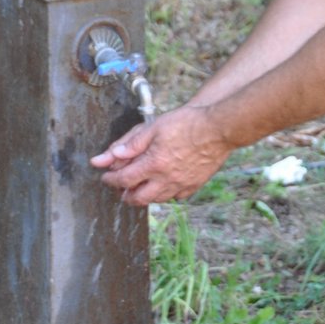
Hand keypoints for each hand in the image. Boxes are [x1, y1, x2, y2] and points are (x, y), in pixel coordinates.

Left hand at [90, 105, 232, 205]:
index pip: (124, 179)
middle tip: (121, 189)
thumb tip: (109, 156)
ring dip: (144, 197)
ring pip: (157, 200)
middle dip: (126, 195)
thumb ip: (131, 144)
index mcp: (153, 164)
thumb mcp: (154, 127)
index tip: (106, 177)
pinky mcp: (195, 185)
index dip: (111, 179)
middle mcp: (166, 179)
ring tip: (139, 188)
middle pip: (139, 198)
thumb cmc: (188, 123)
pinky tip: (164, 187)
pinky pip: (176, 197)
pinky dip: (165, 195)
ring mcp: (182, 184)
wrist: (219, 128)